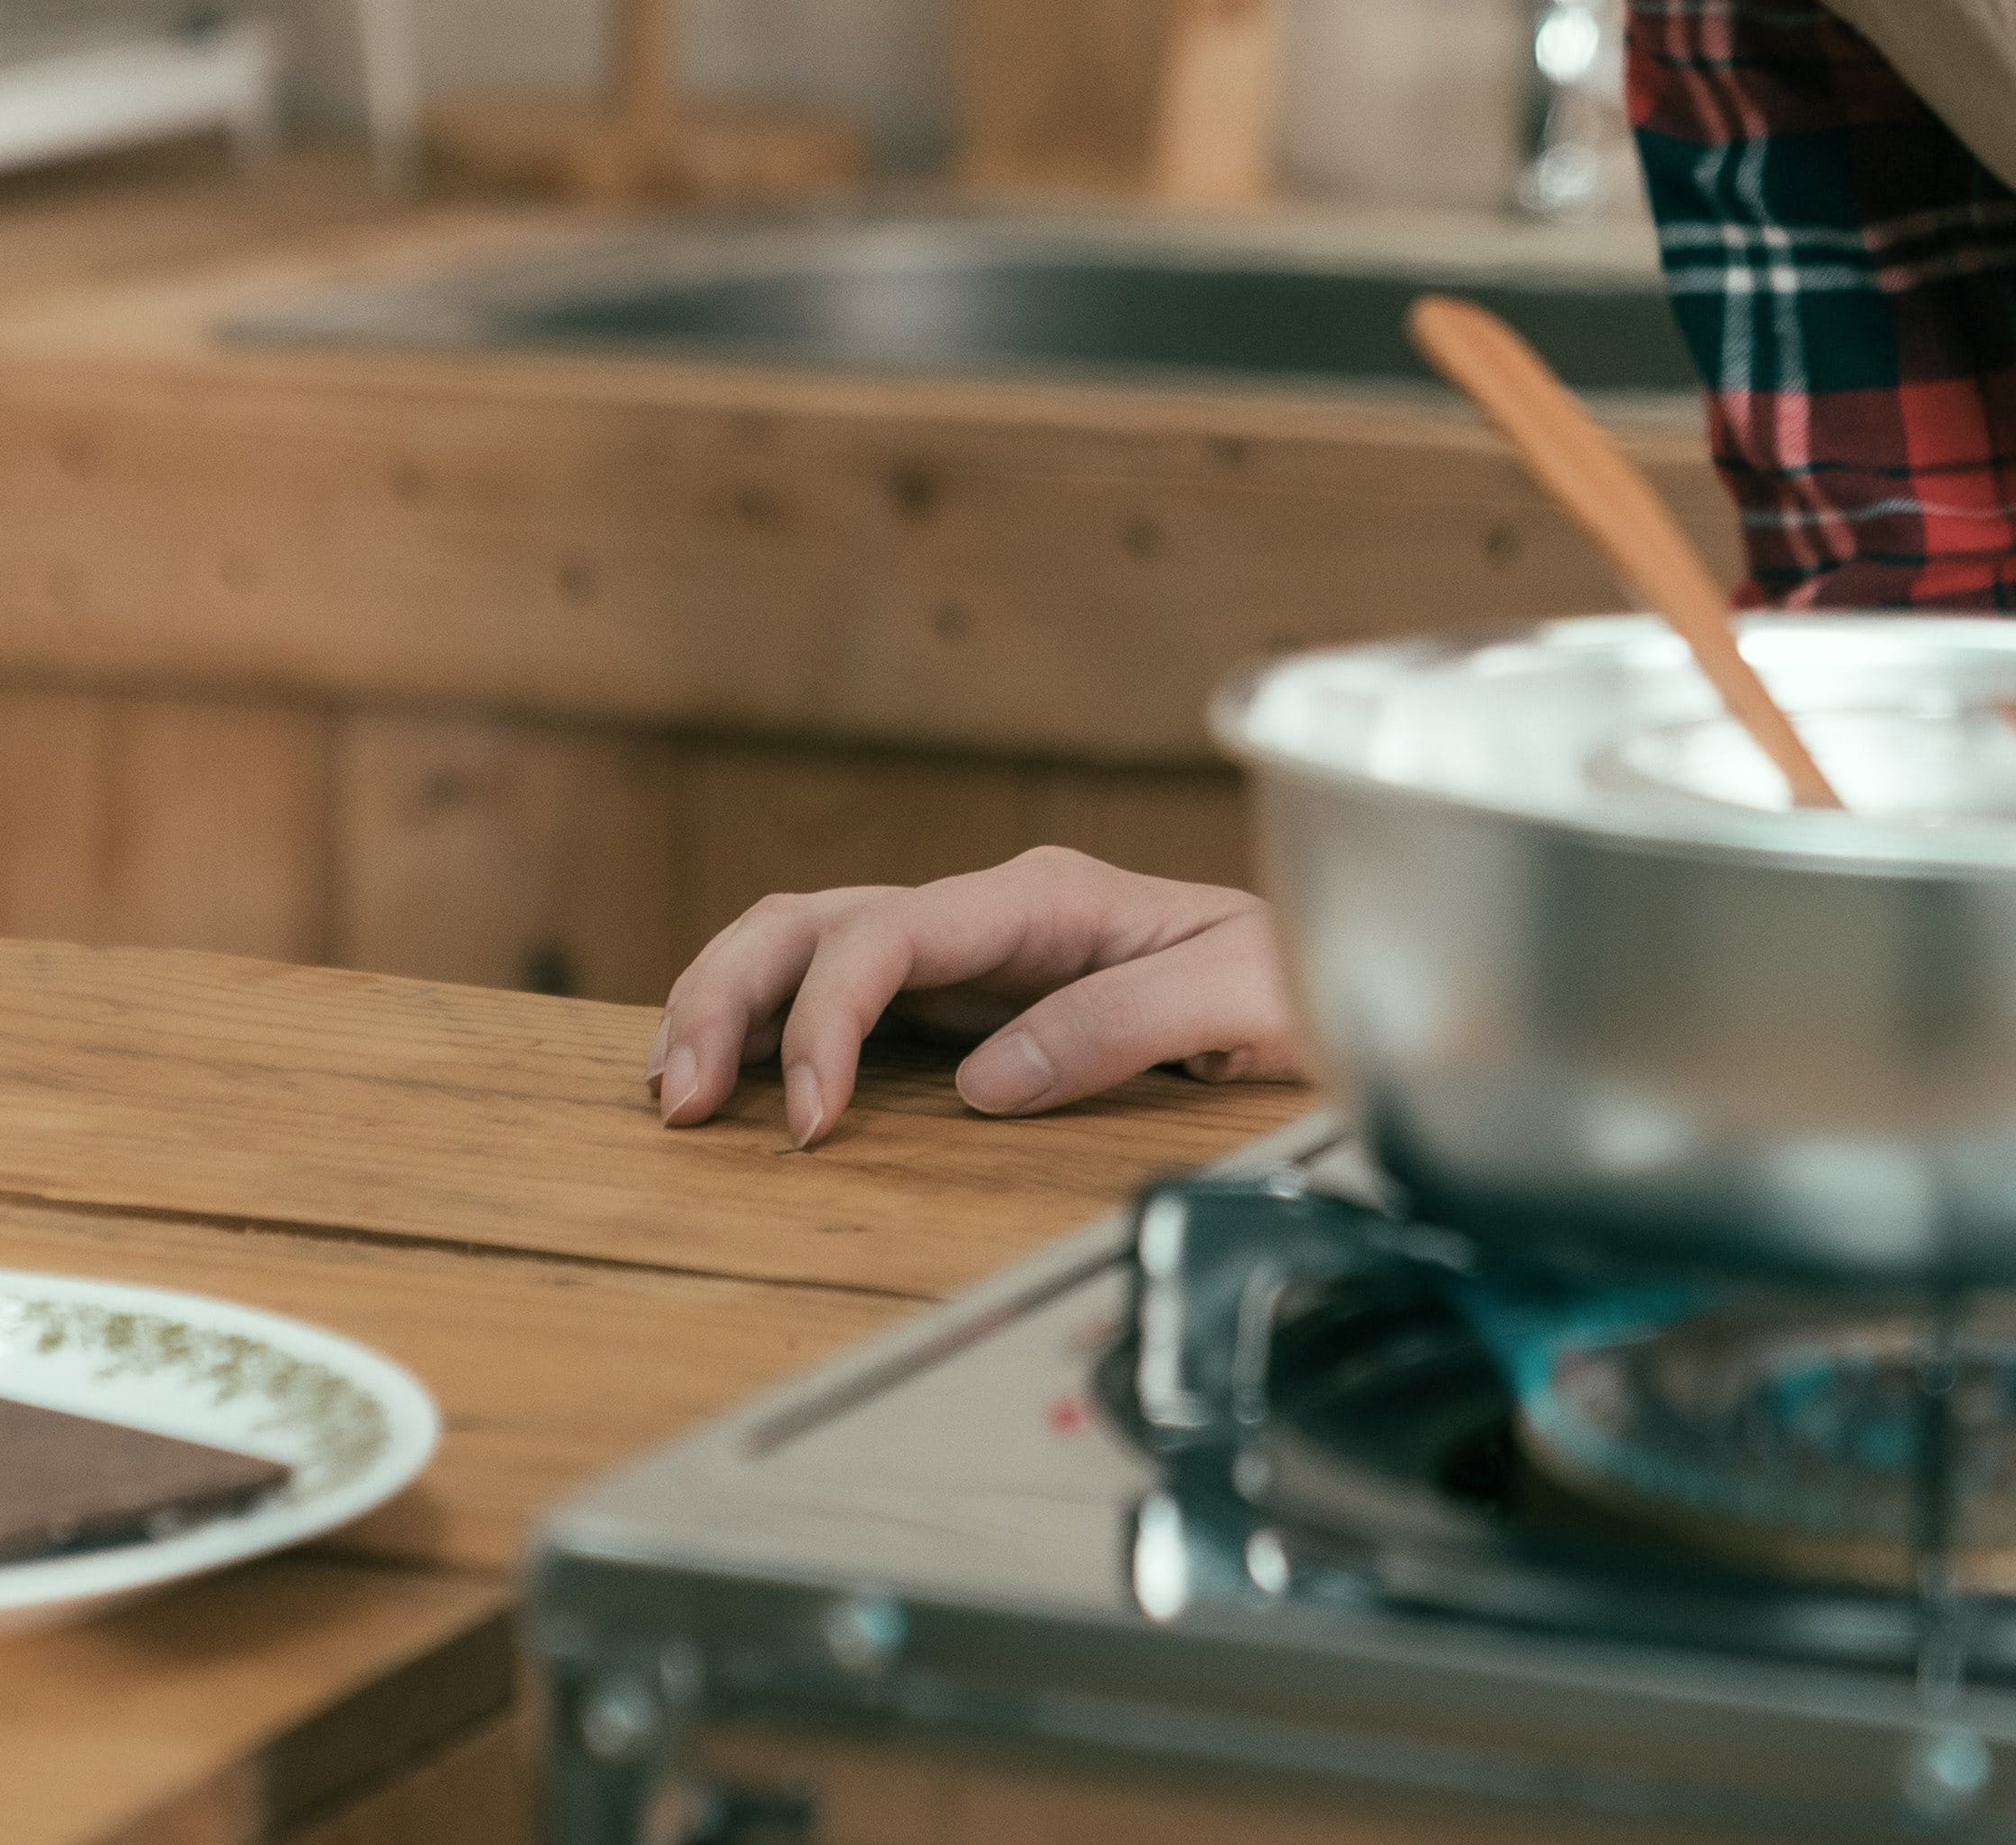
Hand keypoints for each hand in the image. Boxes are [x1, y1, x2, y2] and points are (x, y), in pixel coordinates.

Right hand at [645, 844, 1297, 1144]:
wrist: (1341, 985)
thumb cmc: (1301, 983)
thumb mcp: (1241, 997)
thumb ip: (1120, 1026)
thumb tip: (985, 1082)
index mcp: (1043, 899)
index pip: (892, 933)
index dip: (829, 1017)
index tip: (812, 1116)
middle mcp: (988, 915)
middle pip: (814, 920)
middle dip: (731, 996)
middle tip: (682, 1100)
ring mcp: (968, 956)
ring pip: (806, 945)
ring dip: (728, 1004)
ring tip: (675, 1091)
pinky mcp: (962, 1005)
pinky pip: (839, 996)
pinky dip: (767, 1028)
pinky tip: (731, 1082)